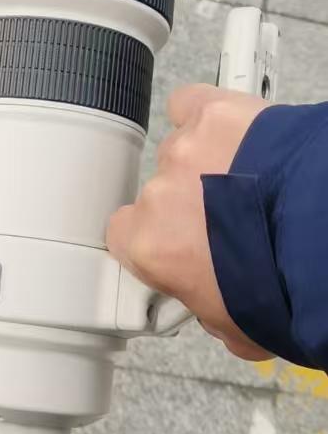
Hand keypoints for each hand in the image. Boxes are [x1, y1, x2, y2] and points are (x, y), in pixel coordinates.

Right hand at [107, 84, 271, 360]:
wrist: (325, 236)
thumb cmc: (286, 284)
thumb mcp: (237, 328)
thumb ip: (207, 309)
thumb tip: (217, 308)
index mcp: (151, 247)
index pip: (126, 236)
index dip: (157, 241)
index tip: (182, 251)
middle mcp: (160, 194)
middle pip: (161, 194)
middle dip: (193, 207)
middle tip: (236, 224)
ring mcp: (186, 149)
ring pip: (183, 153)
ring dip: (209, 166)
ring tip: (252, 180)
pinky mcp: (217, 113)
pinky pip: (192, 105)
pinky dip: (208, 117)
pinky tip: (233, 133)